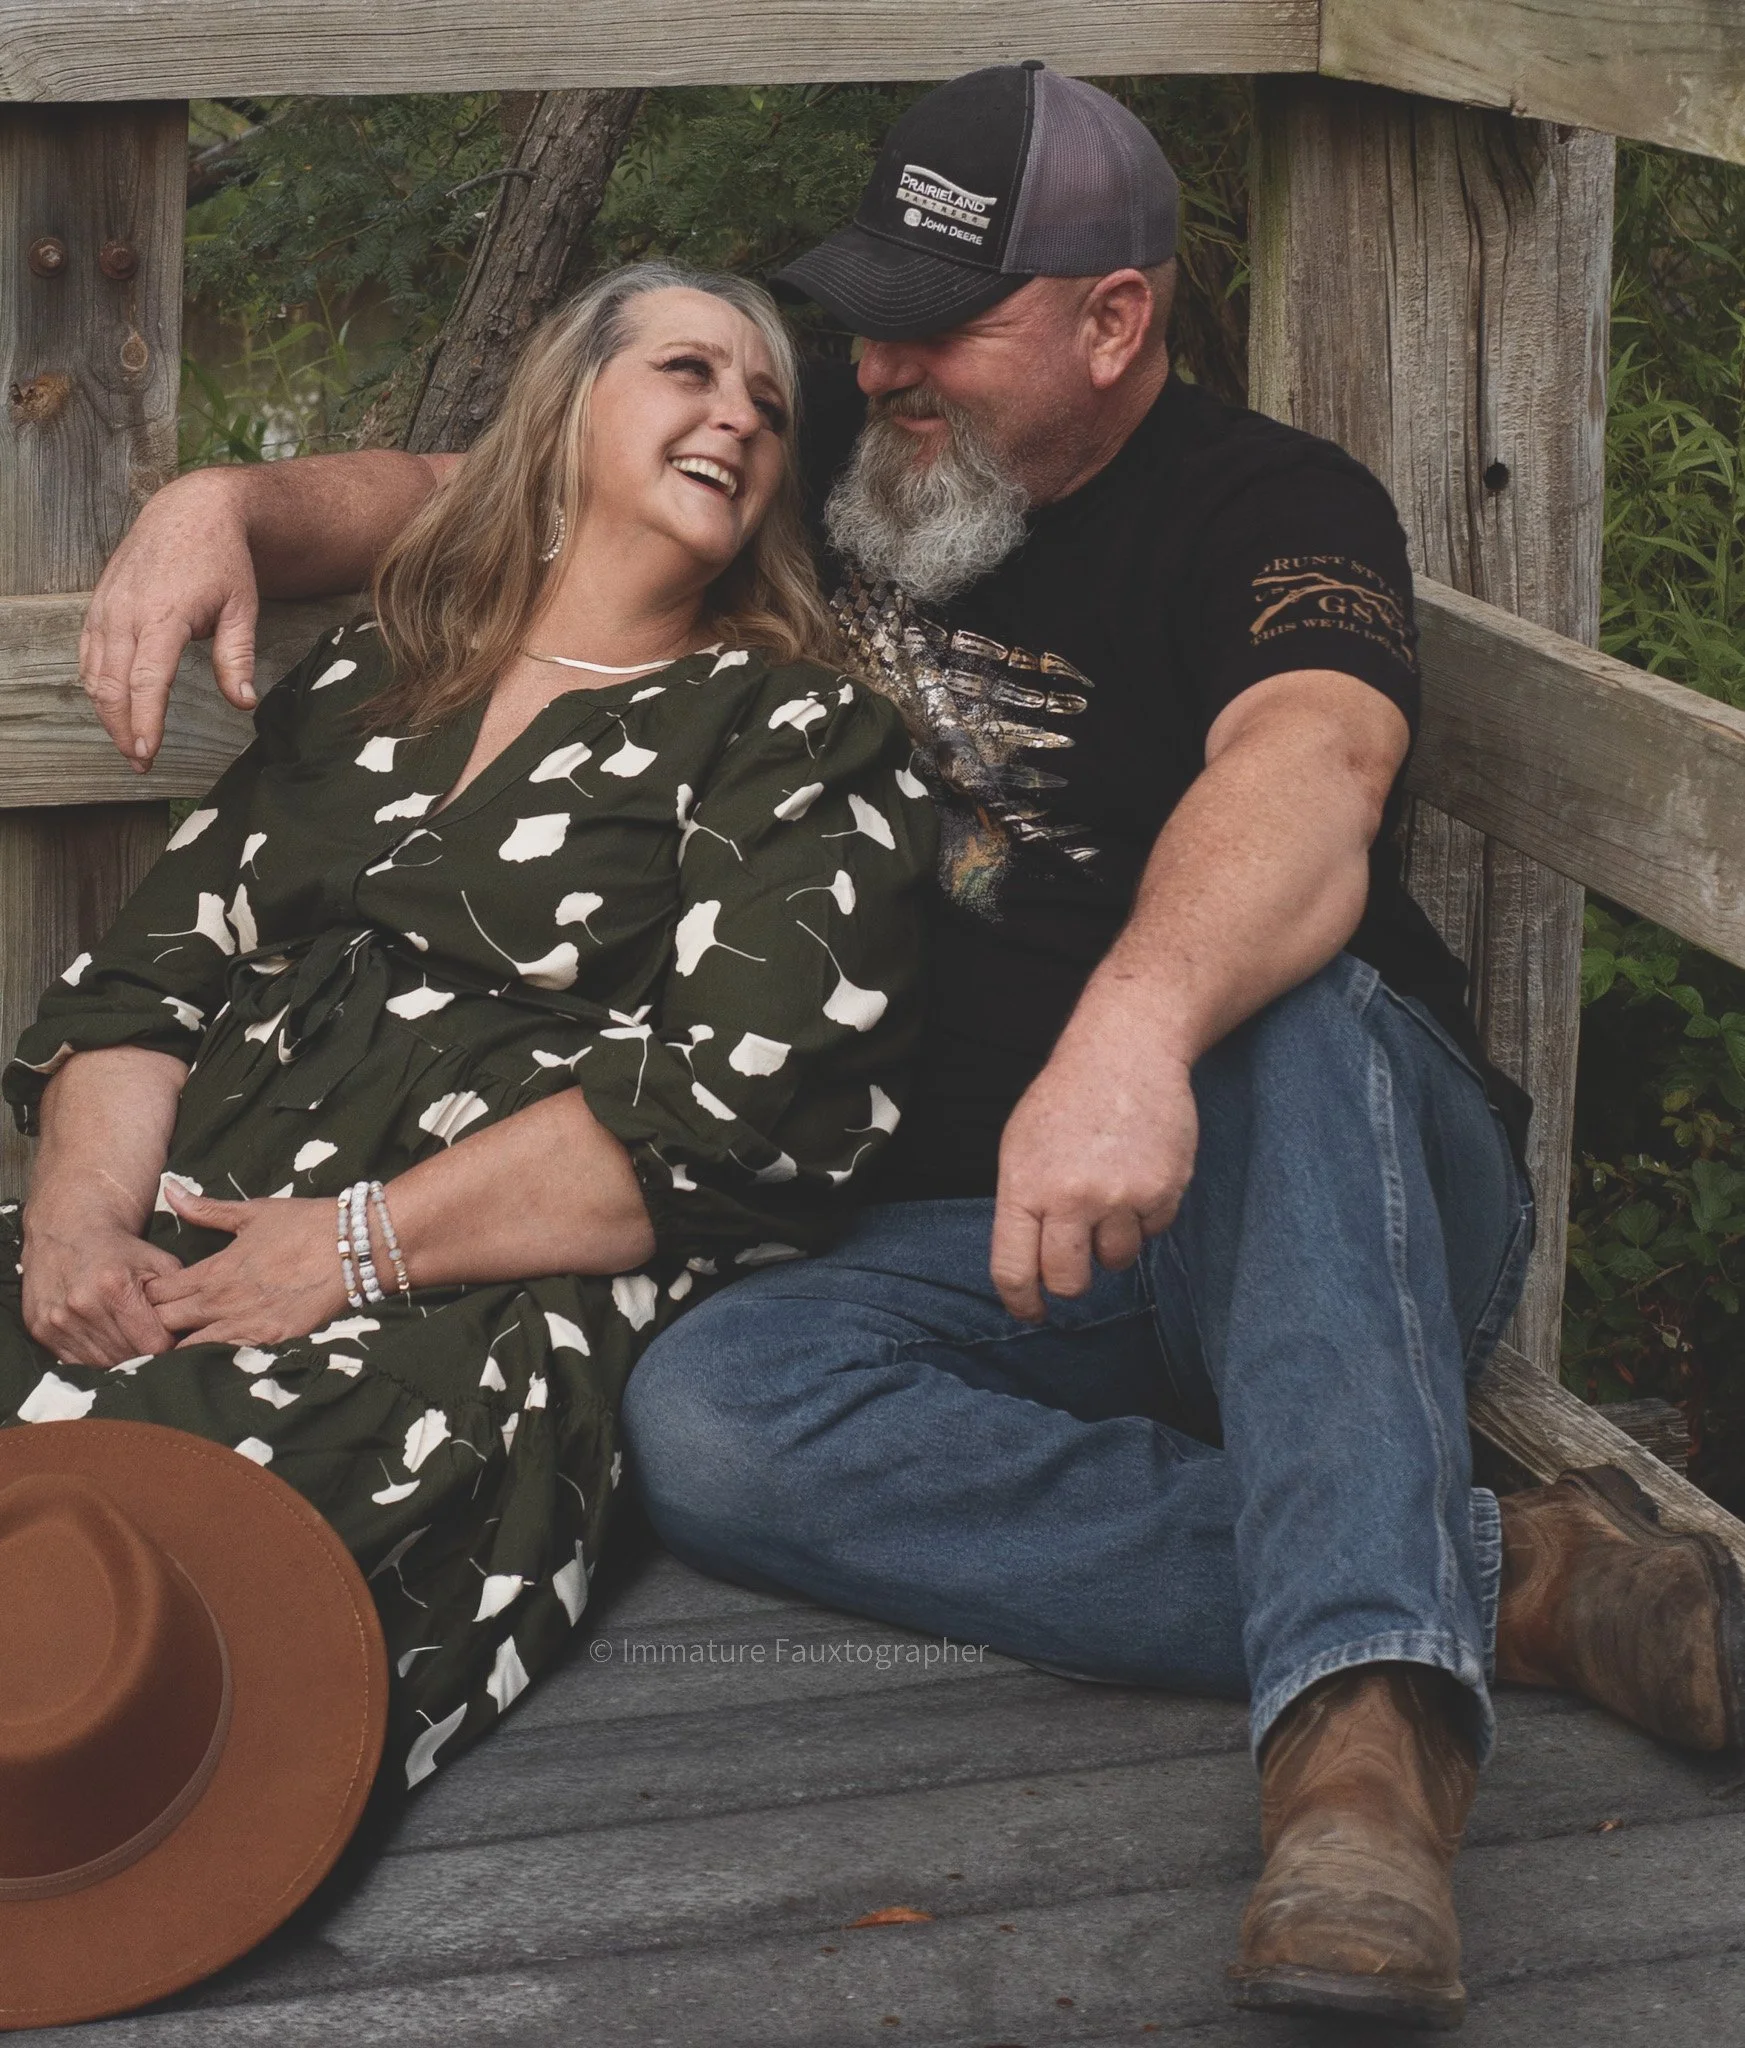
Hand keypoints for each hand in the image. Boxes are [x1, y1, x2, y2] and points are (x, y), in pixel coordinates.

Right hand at [21, 1204, 182, 1366]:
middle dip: (145, 1352)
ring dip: (120, 1356)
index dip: (167, 1345)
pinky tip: (105, 1339)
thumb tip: (192, 1331)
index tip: (172, 1337)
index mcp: (114, 1287)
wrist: (68, 1230)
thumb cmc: (120, 1248)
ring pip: (102, 1363)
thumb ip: (179, 1296)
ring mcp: (57, 1320)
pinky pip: (75, 1361)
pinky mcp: (40, 1329)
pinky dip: (94, 1356)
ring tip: (129, 1338)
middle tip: (151, 1338)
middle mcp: (81, 1306)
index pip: (152, 1344)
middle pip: (127, 1356)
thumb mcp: (159, 1261)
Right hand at [80, 470, 260, 770]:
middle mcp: (126, 611)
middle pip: (111, 684)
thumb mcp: (242, 608)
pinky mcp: (99, 604)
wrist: (192, 511)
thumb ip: (237, 658)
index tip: (147, 754)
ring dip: (107, 713)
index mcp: (164, 614)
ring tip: (129, 743)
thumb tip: (243, 703)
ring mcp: (107, 607)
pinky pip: (87, 653)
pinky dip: (95, 684)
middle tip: (141, 763)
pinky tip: (111, 707)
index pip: (146, 680)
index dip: (144, 721)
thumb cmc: (222, 561)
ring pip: (93, 672)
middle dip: (123, 729)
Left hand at [144, 1184, 346, 1346]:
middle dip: (154, 1325)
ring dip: (179, 1347)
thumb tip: (169, 1190)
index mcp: (214, 1271)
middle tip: (151, 1326)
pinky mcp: (272, 1343)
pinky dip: (213, 1360)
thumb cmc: (305, 1225)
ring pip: (190, 1350)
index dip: (146, 1296)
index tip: (146, 1297)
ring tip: (174, 1348)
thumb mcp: (253, 1212)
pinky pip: (228, 1359)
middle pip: (165, 1325)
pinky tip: (209, 1360)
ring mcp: (247, 1327)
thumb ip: (206, 1209)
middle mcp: (223, 1303)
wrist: (354, 1248)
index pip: (157, 1293)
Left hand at [990, 1041, 1198, 1322]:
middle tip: (1077, 1256)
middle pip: (1070, 1281)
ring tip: (1110, 1194)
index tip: (1033, 1311)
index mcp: (1025, 1186)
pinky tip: (1138, 1175)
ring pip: (1117, 1261)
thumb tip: (1028, 1265)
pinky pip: (1154, 1232)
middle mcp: (1072, 1198)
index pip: (1014, 1270)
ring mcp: (1121, 1197)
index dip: (1022, 1303)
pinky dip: (1146, 1216)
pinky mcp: (1164, 1191)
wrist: (1125, 1052)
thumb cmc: (1066, 1099)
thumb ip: (1022, 1205)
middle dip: (1072, 1279)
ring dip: (1113, 1242)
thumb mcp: (1020, 1147)